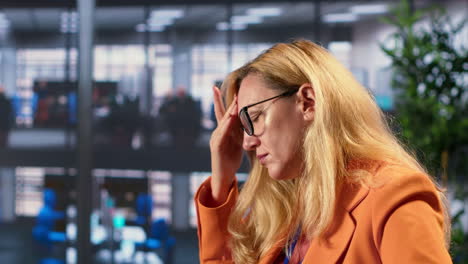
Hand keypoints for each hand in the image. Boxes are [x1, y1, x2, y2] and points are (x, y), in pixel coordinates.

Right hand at [209, 85, 243, 204]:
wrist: (223, 176)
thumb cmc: (231, 160)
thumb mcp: (239, 143)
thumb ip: (242, 132)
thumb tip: (251, 122)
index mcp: (224, 131)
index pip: (224, 113)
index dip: (226, 101)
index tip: (231, 89)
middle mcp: (218, 132)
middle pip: (223, 114)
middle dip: (226, 102)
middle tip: (230, 90)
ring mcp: (216, 139)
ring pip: (223, 122)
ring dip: (229, 111)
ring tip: (235, 101)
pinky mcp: (216, 147)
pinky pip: (222, 134)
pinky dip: (226, 126)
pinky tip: (229, 119)